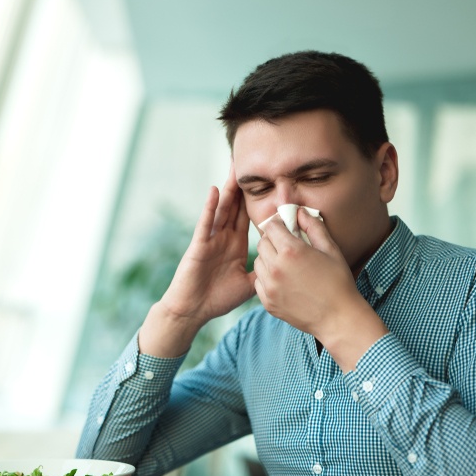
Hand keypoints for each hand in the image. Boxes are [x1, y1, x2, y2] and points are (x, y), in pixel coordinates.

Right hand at [139, 166, 256, 357]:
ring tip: (234, 168)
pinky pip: (206, 223)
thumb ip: (262, 272)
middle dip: (242, 187)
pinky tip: (215, 191)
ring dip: (228, 189)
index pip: (248, 218)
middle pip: (236, 207)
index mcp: (235, 245)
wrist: (193, 310)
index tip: (269, 184)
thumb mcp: (247, 285)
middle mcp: (223, 238)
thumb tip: (283, 267)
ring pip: (222, 209)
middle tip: (251, 164)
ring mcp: (211, 239)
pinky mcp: (199, 245)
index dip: (257, 201)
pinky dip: (210, 207)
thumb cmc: (216, 299)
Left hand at [254, 209, 387, 370]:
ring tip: (287, 264)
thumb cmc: (338, 281)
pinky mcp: (267, 302)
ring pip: (258, 262)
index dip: (279, 225)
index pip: (271, 227)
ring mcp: (269, 287)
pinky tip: (284, 281)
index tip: (287, 228)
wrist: (338, 318)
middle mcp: (275, 268)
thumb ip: (313, 226)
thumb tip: (299, 212)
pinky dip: (267, 278)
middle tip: (288, 246)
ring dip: (269, 259)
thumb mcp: (330, 249)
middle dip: (273, 240)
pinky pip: (259, 282)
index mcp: (291, 251)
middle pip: (262, 243)